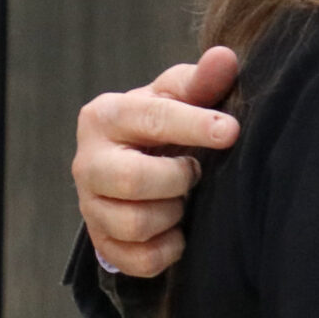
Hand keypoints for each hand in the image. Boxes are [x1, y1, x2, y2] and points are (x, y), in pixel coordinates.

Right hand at [74, 47, 241, 277]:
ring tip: (183, 197)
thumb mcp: (180, 95)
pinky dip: (169, 248)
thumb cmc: (164, 122)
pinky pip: (140, 259)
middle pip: (133, 179)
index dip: (193, 125)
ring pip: (135, 223)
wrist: (137, 164)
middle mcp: (88, 162)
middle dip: (177, 178)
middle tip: (195, 171)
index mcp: (106, 115)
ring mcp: (90, 205)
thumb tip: (224, 57)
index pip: (149, 118)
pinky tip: (179, 229)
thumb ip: (201, 81)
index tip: (230, 131)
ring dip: (173, 213)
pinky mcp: (102, 243)